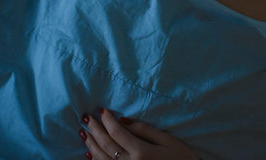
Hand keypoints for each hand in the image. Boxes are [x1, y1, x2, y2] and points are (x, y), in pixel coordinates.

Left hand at [80, 108, 199, 159]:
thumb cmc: (181, 159)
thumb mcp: (167, 141)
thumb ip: (145, 130)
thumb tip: (123, 120)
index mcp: (142, 153)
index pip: (117, 132)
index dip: (107, 120)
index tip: (101, 110)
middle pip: (106, 145)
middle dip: (95, 130)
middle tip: (86, 118)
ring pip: (101, 159)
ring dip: (91, 145)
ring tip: (84, 133)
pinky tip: (90, 154)